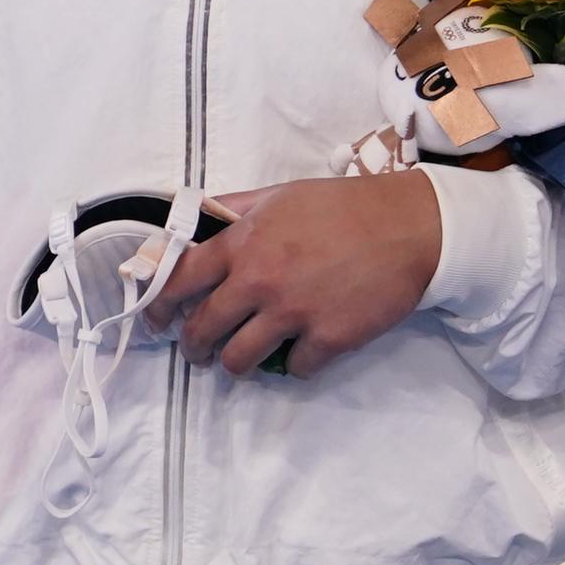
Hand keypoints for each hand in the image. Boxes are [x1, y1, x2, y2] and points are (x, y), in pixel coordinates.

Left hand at [145, 173, 442, 379]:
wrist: (409, 226)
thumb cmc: (344, 206)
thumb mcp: (281, 194)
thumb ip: (235, 208)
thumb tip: (194, 215)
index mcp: (244, 242)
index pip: (180, 278)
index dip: (159, 304)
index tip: (156, 320)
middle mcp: (260, 280)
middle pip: (204, 328)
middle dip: (194, 347)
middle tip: (198, 352)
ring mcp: (293, 313)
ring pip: (240, 360)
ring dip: (235, 366)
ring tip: (239, 362)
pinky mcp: (328, 340)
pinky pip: (294, 370)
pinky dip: (294, 365)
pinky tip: (300, 354)